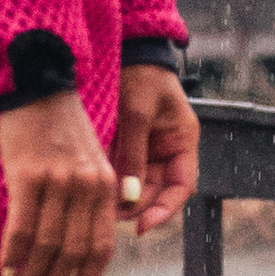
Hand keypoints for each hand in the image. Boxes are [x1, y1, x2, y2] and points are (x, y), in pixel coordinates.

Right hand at [0, 92, 119, 275]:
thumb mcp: (89, 164)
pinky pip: (21, 227)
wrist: (40, 87)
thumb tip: (76, 251)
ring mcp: (58, 183)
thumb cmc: (61, 131)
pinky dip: (13, 254)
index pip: (101, 246)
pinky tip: (5, 269)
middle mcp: (87, 188)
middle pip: (72, 252)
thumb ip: (89, 203)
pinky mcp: (28, 176)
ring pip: (47, 246)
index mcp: (107, 188)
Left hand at [114, 63, 198, 236]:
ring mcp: (145, 150)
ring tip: (98, 210)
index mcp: (182, 142)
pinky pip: (120, 173)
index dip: (165, 211)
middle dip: (135, 208)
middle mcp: (166, 151)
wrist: (126, 49)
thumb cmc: (140, 75)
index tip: (142, 226)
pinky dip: (109, 185)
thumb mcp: (138, 113)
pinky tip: (92, 193)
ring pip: (135, 186)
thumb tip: (129, 197)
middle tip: (108, 219)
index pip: (180, 188)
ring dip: (119, 199)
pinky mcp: (125, 147)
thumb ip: (134, 154)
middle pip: (155, 193)